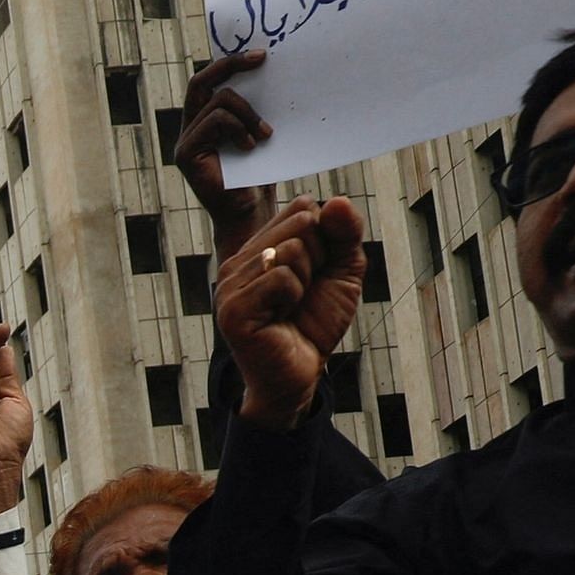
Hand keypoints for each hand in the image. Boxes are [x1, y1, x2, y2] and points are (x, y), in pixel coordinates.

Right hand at [174, 50, 278, 257]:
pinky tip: (253, 147)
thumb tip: (268, 76)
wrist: (251, 216)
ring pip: (218, 101)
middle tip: (262, 59)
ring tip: (266, 135)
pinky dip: (240, 128)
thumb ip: (253, 111)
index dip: (230, 63)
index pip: (208, 83)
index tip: (261, 55)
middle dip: (231, 65)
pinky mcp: (186, 155)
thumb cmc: (261, 178)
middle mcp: (189, 131)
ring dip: (249, 113)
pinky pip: (215, 122)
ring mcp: (185, 143)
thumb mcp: (259, 135)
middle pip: (201, 82)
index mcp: (203, 124)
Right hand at [217, 196, 363, 429]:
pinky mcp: (233, 309)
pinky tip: (280, 318)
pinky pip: (280, 277)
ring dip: (307, 281)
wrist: (300, 375)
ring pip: (293, 249)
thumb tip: (335, 200)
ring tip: (291, 307)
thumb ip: (344, 233)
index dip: (325, 238)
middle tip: (304, 293)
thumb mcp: (342, 271)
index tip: (314, 272)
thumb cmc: (316, 323)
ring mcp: (230, 284)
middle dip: (319, 257)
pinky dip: (294, 297)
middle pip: (302, 221)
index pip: (303, 207)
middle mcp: (239, 260)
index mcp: (259, 247)